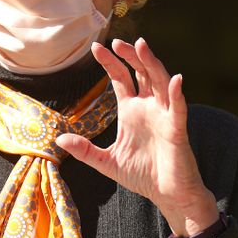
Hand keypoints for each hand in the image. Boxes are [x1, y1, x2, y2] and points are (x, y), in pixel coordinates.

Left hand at [56, 38, 218, 237]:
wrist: (167, 195)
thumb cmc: (142, 175)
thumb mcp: (106, 162)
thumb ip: (85, 150)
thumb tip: (59, 140)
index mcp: (131, 110)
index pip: (121, 78)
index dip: (110, 62)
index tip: (95, 47)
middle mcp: (148, 107)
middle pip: (141, 72)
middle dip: (130, 56)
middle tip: (116, 41)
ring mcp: (164, 115)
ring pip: (159, 81)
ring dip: (151, 63)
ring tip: (141, 46)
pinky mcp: (177, 129)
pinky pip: (178, 108)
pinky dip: (177, 93)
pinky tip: (176, 79)